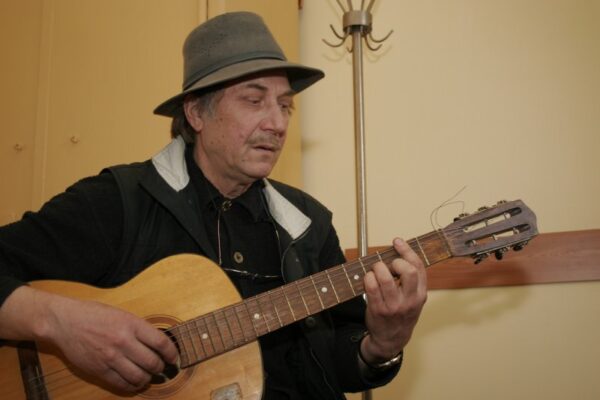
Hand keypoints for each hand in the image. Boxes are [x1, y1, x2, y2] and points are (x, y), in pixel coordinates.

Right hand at [46, 294, 178, 391]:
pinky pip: (121, 384)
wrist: (64, 321)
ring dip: (148, 379)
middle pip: (152, 362)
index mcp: (131, 324)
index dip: (171, 353)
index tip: (173, 357)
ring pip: (139, 377)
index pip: (161, 342)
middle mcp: (123, 341)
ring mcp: (111, 357)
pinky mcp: (99, 370)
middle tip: (161, 368)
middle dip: (161, 368)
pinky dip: (132, 386)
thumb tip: (158, 343)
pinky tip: (134, 382)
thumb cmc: (94, 314)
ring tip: (148, 376)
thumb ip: (139, 328)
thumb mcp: (122, 314)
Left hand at [361, 238, 426, 363]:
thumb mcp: (413, 299)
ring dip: (378, 268)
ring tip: (376, 270)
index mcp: (420, 294)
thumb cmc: (401, 314)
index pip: (418, 267)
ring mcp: (394, 306)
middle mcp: (410, 300)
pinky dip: (368, 278)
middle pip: (407, 271)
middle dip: (395, 261)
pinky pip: (371, 287)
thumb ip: (410, 281)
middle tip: (388, 264)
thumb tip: (397, 254)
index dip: (407, 250)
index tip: (397, 241)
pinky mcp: (378, 309)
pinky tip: (369, 278)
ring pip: (385, 278)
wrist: (391, 340)